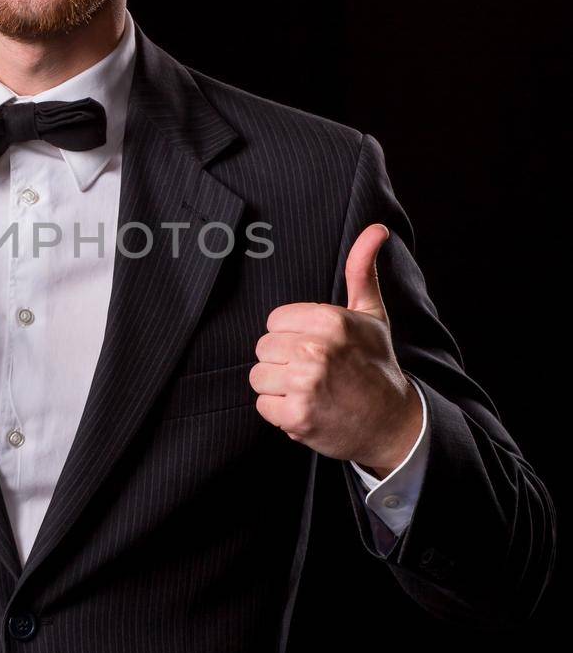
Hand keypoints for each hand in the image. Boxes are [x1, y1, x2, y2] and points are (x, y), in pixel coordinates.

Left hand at [250, 223, 422, 476]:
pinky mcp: (297, 416)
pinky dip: (281, 413)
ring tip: (310, 391)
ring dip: (279, 388)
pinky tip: (308, 410)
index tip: (316, 348)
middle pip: (263, 348)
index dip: (292, 335)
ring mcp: (305, 384)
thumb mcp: (372, 315)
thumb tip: (376, 229)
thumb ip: (362, 270)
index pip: (274, 321)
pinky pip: (263, 406)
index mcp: (330, 320)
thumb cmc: (377, 365)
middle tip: (315, 372)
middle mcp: (316, 349)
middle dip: (283, 361)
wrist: (393, 423)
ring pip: (258, 376)